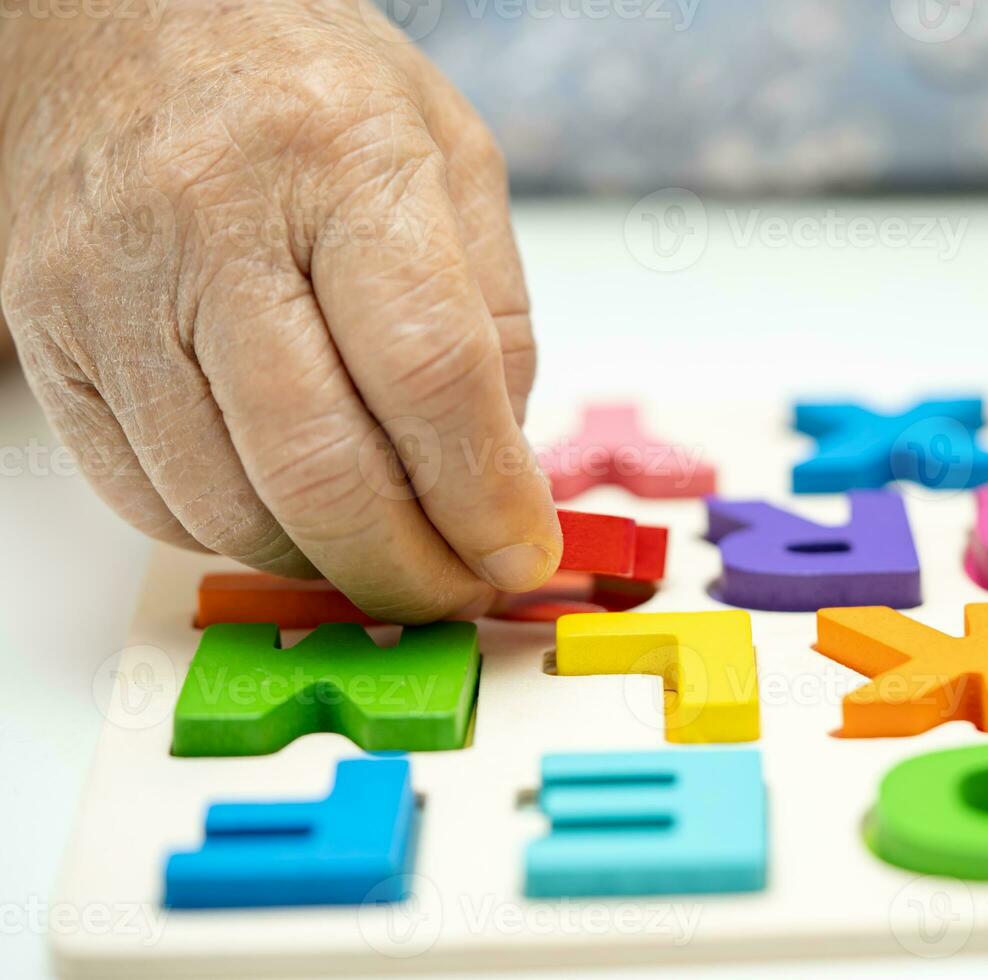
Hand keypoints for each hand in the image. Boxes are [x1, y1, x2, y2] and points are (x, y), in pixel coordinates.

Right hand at [0, 0, 561, 621]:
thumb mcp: (448, 154)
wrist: (118, 14)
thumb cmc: (303, 80)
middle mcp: (210, 221)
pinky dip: (233, 535)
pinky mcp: (46, 334)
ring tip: (382, 553)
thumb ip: (493, 313)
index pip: (429, 373)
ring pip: (225, 503)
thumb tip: (501, 471)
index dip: (484, 495)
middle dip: (405, 568)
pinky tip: (287, 512)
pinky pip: (144, 496)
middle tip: (453, 592)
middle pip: (320, 467)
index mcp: (339, 158)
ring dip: (323, 564)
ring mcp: (108, 285)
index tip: (520, 554)